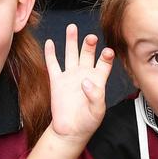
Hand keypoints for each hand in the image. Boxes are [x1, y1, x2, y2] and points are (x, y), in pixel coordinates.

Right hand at [45, 24, 113, 142]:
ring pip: (71, 54)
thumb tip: (86, 81)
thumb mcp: (97, 111)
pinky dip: (51, 53)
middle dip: (89, 44)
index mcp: (98, 80)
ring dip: (71, 41)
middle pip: (87, 54)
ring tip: (72, 28)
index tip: (107, 51)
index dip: (106, 57)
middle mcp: (84, 74)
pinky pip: (53, 64)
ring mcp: (70, 76)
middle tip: (90, 37)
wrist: (70, 130)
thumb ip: (95, 96)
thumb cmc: (87, 122)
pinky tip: (50, 43)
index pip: (104, 63)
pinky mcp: (57, 81)